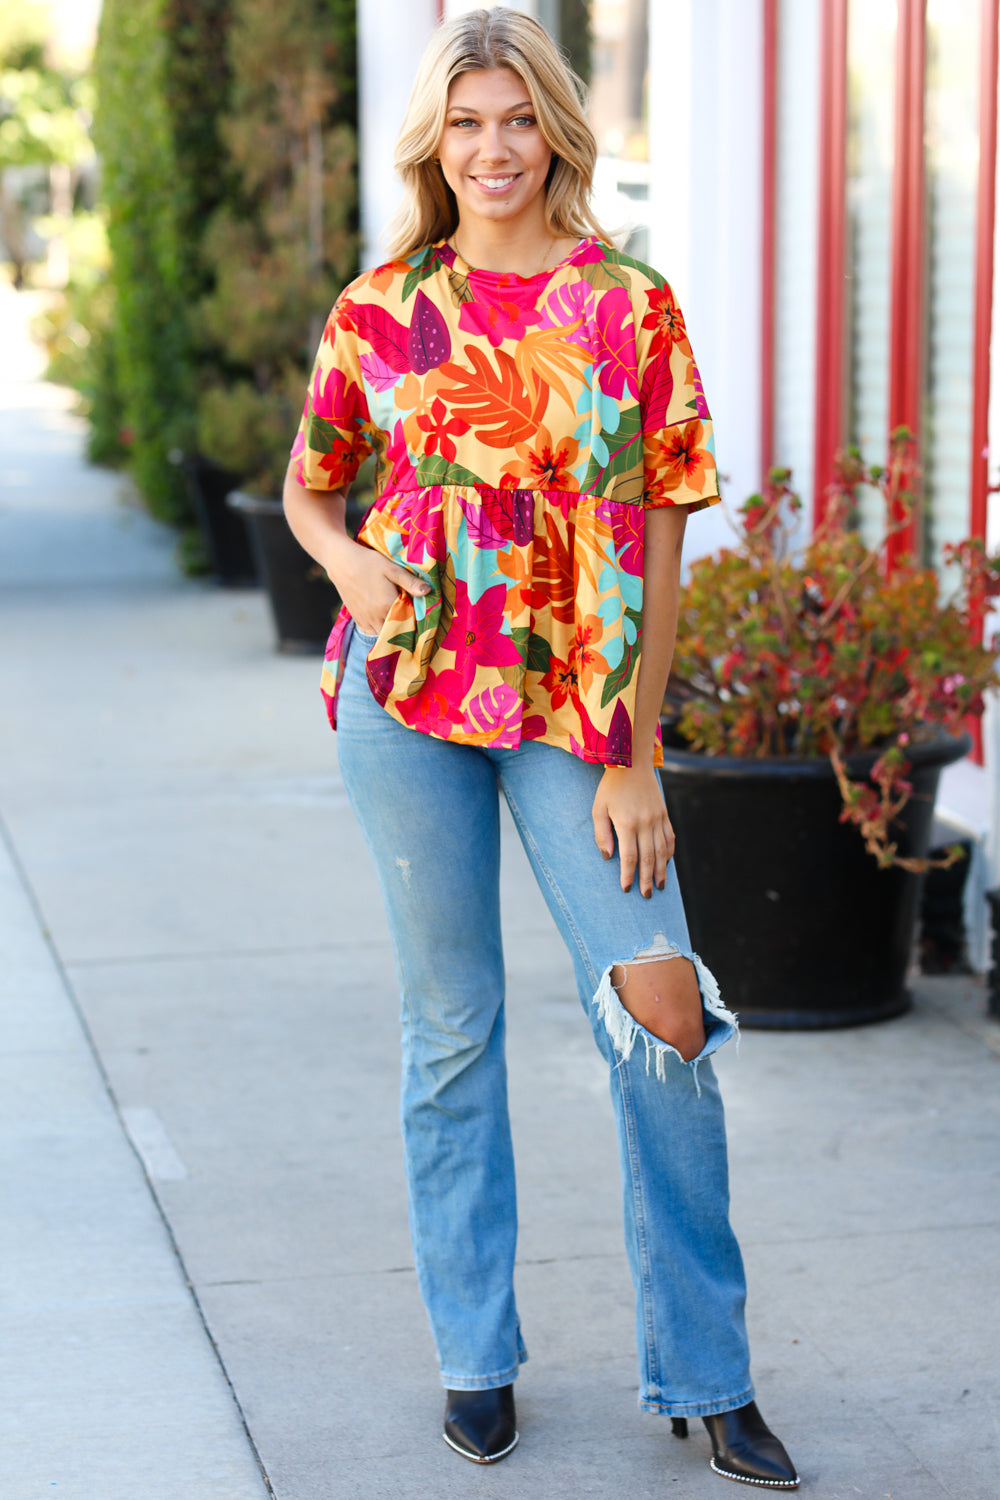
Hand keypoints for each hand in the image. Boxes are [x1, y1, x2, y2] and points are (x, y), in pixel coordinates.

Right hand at [325, 535, 428, 636]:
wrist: (341, 561)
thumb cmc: (368, 562)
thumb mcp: (392, 568)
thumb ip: (410, 582)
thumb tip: (428, 591)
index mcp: (387, 606)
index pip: (407, 623)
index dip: (414, 622)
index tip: (421, 619)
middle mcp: (376, 617)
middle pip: (394, 632)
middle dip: (403, 630)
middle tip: (410, 622)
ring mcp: (365, 619)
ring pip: (382, 635)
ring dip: (390, 632)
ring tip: (398, 623)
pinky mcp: (357, 618)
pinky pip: (370, 632)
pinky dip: (378, 630)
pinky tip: (383, 622)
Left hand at [592, 763, 674, 897]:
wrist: (632, 762)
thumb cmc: (611, 786)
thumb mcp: (598, 808)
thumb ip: (601, 834)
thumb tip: (608, 857)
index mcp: (627, 823)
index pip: (630, 857)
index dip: (628, 875)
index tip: (626, 888)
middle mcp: (645, 823)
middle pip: (648, 858)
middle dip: (646, 880)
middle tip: (646, 896)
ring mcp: (657, 818)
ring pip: (662, 851)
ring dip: (661, 871)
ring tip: (660, 886)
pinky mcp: (664, 813)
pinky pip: (670, 837)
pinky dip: (669, 853)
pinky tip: (666, 864)